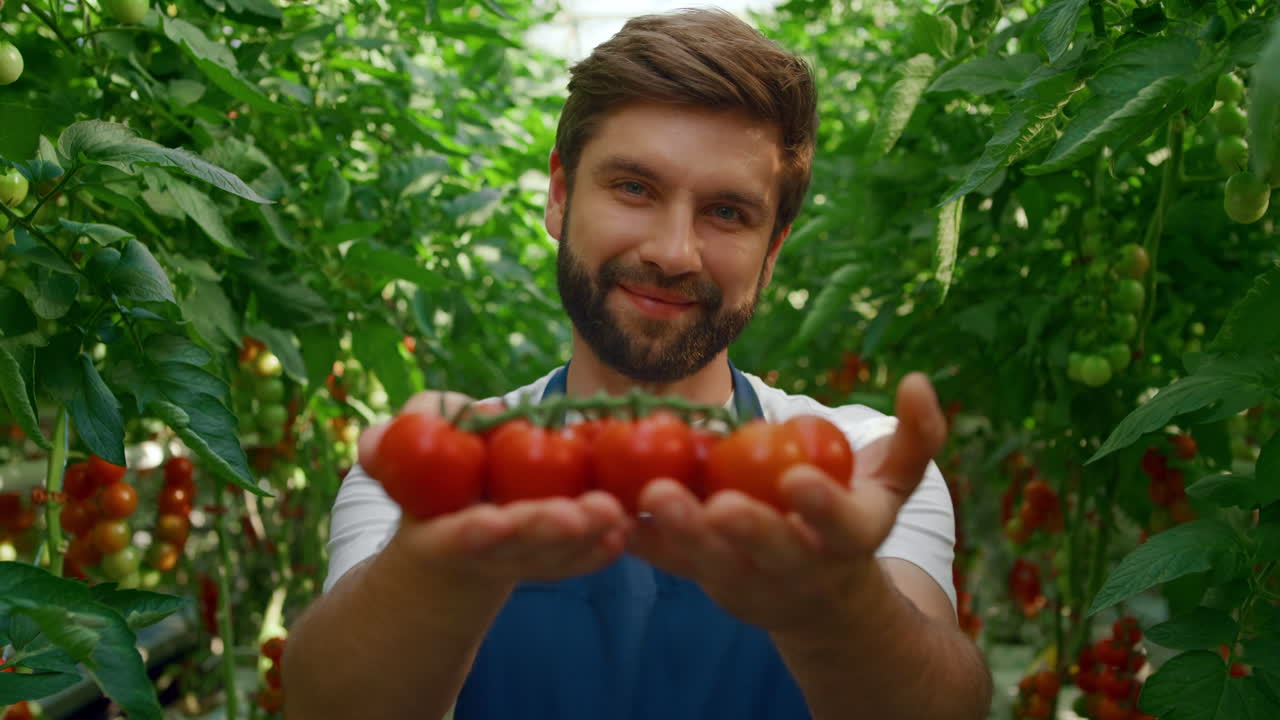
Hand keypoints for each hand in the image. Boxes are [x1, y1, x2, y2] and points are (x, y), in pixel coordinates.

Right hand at [359, 391, 633, 590]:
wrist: (443, 553)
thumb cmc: (428, 484)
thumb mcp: (403, 454)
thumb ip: (405, 435)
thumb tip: (388, 438)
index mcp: (440, 534)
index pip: (458, 534)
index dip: (477, 529)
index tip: (493, 522)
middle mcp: (485, 554)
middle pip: (519, 546)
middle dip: (548, 530)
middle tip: (581, 514)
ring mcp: (520, 562)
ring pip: (555, 553)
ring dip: (588, 534)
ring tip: (617, 512)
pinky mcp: (549, 561)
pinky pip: (576, 558)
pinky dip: (599, 546)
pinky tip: (626, 528)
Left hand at [628, 372, 946, 632]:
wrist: (824, 600)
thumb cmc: (856, 520)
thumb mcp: (895, 483)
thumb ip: (917, 435)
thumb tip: (918, 381)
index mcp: (851, 541)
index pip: (840, 525)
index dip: (822, 504)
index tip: (799, 479)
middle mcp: (801, 570)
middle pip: (773, 552)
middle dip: (747, 529)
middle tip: (718, 504)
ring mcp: (751, 581)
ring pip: (714, 562)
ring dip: (681, 533)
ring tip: (652, 498)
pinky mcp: (708, 581)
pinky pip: (673, 563)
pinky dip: (644, 540)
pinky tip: (613, 512)